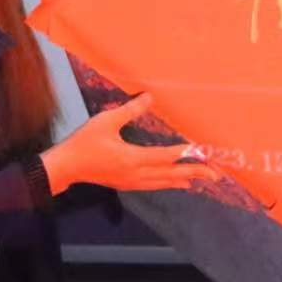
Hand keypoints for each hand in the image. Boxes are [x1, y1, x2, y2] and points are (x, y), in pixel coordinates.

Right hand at [40, 94, 222, 194]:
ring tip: (203, 179)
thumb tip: (150, 96)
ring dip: (184, 179)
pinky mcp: (126, 184)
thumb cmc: (84, 143)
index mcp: (132, 159)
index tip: (203, 152)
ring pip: (163, 183)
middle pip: (170, 175)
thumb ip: (130, 110)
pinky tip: (177, 183)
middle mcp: (136, 174)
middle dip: (194, 173)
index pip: (165, 157)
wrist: (66, 167)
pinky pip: (154, 185)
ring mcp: (131, 182)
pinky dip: (169, 183)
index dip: (185, 154)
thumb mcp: (106, 121)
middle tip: (216, 174)